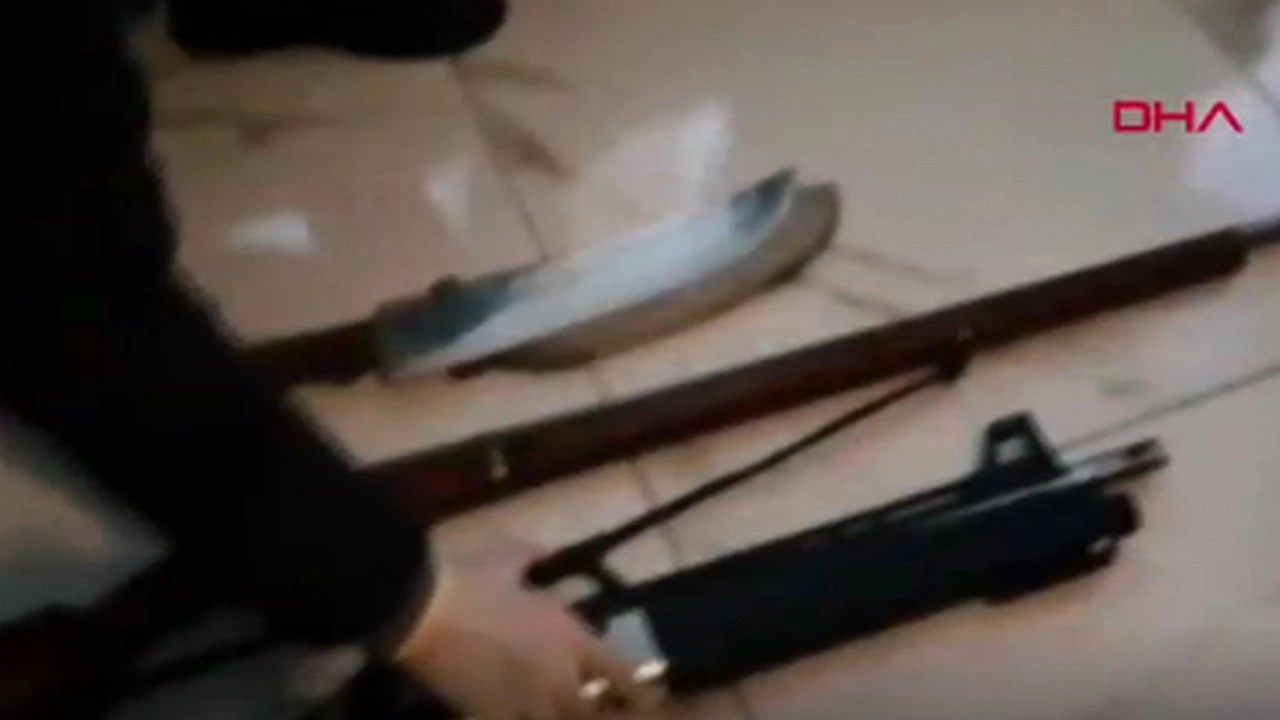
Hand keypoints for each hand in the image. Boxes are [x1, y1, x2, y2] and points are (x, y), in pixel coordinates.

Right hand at [393, 539, 641, 719]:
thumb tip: (543, 556)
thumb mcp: (511, 558)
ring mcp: (524, 702)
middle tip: (597, 706)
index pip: (618, 672)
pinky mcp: (490, 715)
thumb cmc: (473, 579)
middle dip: (597, 711)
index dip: (637, 687)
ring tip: (552, 705)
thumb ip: (535, 560)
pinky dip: (517, 716)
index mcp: (570, 637)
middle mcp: (557, 678)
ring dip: (558, 713)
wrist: (426, 612)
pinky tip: (513, 711)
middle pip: (591, 710)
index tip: (649, 695)